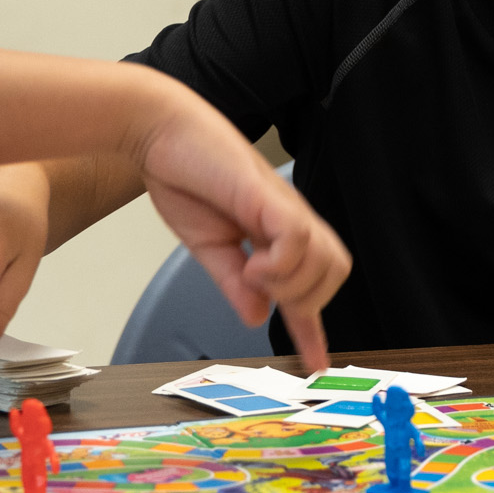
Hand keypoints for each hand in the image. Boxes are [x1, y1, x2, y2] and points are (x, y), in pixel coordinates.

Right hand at [133, 98, 351, 371]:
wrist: (158, 132)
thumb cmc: (181, 175)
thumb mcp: (207, 245)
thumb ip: (233, 281)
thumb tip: (256, 316)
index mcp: (274, 230)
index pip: (309, 282)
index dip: (313, 327)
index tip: (314, 361)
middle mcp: (287, 218)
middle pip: (334, 271)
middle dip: (304, 300)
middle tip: (260, 292)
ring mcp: (281, 206)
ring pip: (325, 261)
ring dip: (290, 283)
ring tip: (251, 272)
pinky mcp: (267, 196)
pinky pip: (297, 240)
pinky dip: (279, 264)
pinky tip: (251, 261)